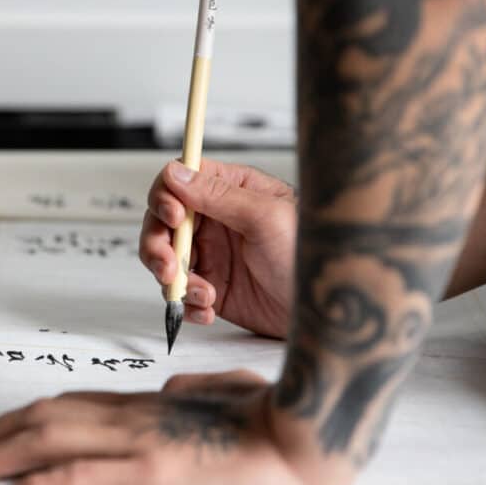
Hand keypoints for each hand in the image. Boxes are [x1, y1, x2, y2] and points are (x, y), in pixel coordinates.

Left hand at [0, 370, 349, 484]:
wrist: (307, 436)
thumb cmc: (276, 418)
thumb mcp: (229, 394)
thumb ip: (194, 391)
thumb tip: (166, 391)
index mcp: (149, 404)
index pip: (71, 404)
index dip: (28, 415)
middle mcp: (132, 416)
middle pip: (47, 416)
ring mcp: (138, 440)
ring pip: (49, 439)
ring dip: (0, 454)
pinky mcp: (149, 471)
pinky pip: (78, 476)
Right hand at [139, 159, 296, 337]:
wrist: (327, 312)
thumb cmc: (311, 257)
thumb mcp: (266, 218)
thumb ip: (218, 195)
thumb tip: (176, 172)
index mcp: (231, 192)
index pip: (180, 181)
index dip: (166, 197)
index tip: (173, 217)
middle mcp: (217, 221)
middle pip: (162, 223)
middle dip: (158, 245)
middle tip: (169, 266)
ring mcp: (213, 256)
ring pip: (166, 259)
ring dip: (173, 280)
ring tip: (201, 294)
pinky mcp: (213, 288)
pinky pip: (181, 293)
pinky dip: (187, 304)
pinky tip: (208, 309)